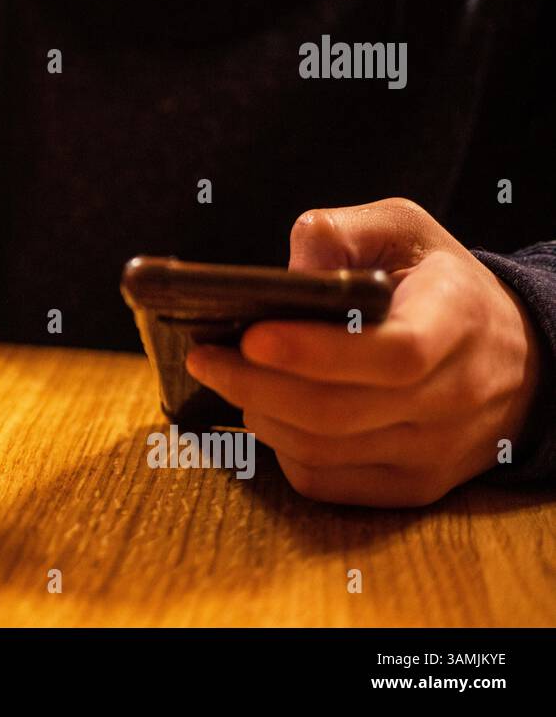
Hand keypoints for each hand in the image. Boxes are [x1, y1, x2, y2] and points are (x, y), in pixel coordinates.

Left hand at [185, 198, 540, 506]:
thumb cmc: (438, 284)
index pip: (394, 355)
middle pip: (338, 412)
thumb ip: (340, 233)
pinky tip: (265, 412)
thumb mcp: (401, 231)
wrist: (512, 356)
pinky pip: (326, 480)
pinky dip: (280, 449)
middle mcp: (455, 396)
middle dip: (254, 385)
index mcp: (457, 322)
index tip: (252, 335)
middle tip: (205, 357)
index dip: (316, 352)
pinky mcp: (412, 486)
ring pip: (323, 450)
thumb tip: (284, 275)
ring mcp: (435, 451)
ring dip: (259, 415)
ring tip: (226, 377)